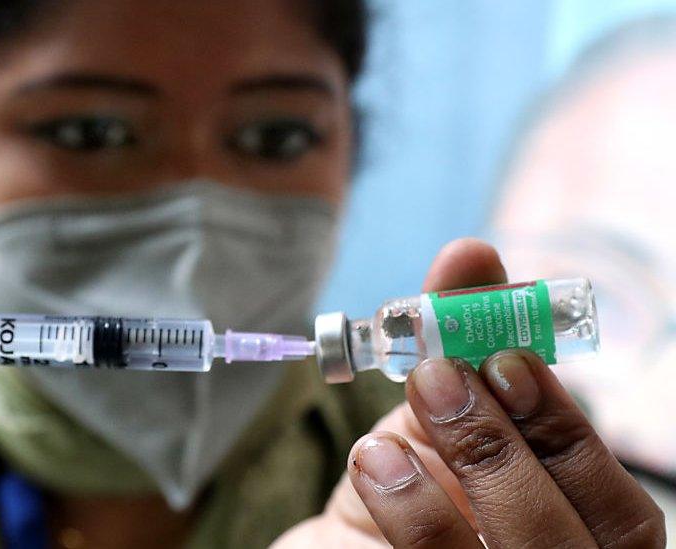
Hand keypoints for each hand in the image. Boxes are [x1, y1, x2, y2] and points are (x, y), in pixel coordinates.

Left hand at [273, 239, 665, 547]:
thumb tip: (470, 258)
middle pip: (568, 541)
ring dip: (456, 470)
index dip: (570, 429)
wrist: (336, 548)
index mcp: (576, 535)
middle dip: (505, 444)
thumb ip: (462, 343)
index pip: (622, 511)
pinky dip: (406, 510)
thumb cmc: (406, 482)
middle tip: (441, 373)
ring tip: (396, 420)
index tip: (509, 358)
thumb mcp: (439, 415)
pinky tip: (373, 461)